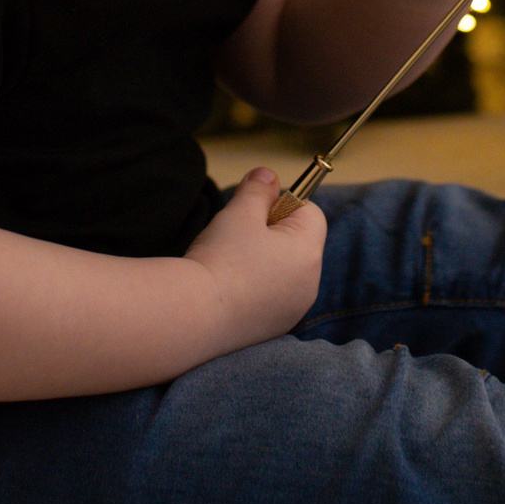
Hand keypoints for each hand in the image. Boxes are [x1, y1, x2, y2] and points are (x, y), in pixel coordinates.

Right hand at [184, 168, 326, 347]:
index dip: (282, 203)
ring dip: (264, 262)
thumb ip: (258, 189)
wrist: (195, 316)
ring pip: (284, 271)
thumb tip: (268, 175)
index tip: (253, 211)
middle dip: (272, 233)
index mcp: (308, 252)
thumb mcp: (240, 212)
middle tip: (238, 236)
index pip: (310, 213)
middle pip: (298, 243)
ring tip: (230, 263)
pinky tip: (229, 289)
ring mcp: (293, 310)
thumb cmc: (221, 258)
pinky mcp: (274, 328)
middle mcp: (309, 284)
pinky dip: (256, 289)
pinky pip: (272, 298)